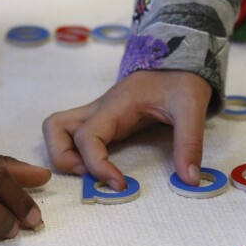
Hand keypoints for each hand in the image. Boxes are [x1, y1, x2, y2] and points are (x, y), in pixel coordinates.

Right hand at [43, 70, 212, 189]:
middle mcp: (99, 108)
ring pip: (57, 129)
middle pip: (54, 128)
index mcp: (116, 104)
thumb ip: (189, 144)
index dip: (97, 165)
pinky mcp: (102, 121)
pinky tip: (99, 167)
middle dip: (64, 158)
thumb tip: (189, 179)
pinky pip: (73, 135)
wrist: (180, 61)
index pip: (87, 136)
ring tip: (90, 173)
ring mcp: (97, 114)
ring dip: (63, 155)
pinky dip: (74, 153)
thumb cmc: (183, 80)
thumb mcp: (191, 108)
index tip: (120, 184)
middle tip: (92, 177)